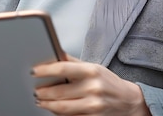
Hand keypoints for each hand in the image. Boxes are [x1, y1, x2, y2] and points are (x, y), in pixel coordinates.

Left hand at [32, 55, 150, 115]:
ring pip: (62, 107)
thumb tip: (54, 53)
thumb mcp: (94, 67)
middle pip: (59, 91)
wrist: (129, 101)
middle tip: (34, 90)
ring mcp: (93, 105)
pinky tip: (53, 109)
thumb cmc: (109, 82)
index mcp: (91, 71)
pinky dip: (59, 114)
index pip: (62, 69)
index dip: (45, 70)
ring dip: (47, 104)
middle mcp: (93, 88)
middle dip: (42, 92)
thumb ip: (73, 62)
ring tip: (39, 101)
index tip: (33, 72)